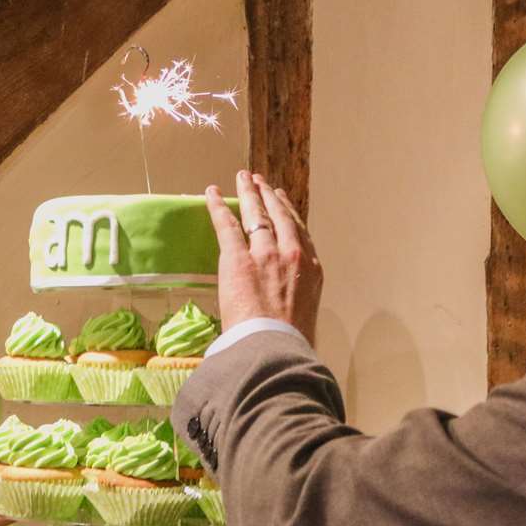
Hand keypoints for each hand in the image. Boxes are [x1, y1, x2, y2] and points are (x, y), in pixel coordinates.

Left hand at [205, 171, 323, 344]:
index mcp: (312, 270)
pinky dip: (218, 207)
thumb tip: (286, 307)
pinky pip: (226, 225)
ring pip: (257, 215)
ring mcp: (266, 254)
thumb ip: (298, 300)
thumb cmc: (290, 341)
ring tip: (244, 179)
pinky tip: (212, 193)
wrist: (275, 347)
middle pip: (280, 217)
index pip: (299, 233)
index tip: (282, 201)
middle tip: (260, 182)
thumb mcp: (306, 315)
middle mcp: (292, 255)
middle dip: (269, 196)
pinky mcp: (237, 258)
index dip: (288, 213)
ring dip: (249, 194)